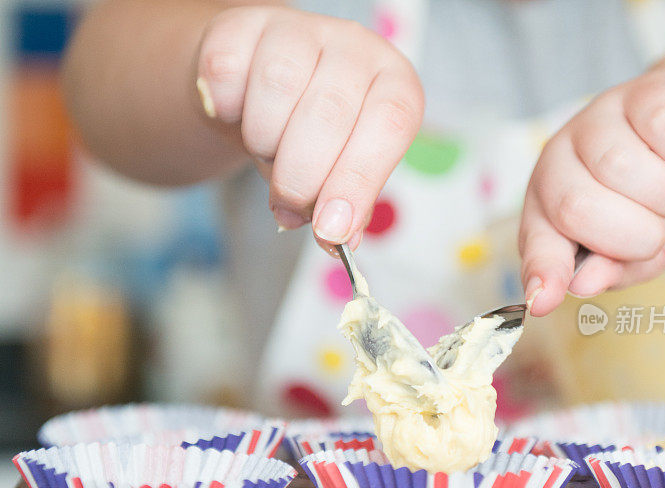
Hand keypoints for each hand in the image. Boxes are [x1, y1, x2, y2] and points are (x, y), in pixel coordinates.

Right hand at [195, 7, 423, 248]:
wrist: (257, 92)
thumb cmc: (311, 139)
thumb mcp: (340, 173)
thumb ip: (345, 207)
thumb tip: (338, 241)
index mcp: (394, 84)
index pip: (390, 125)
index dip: (358, 182)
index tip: (330, 230)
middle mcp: (355, 47)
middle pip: (331, 112)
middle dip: (302, 177)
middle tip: (287, 204)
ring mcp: (300, 28)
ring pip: (278, 88)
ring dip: (263, 142)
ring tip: (266, 151)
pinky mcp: (245, 23)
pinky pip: (226, 72)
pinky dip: (225, 110)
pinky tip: (235, 115)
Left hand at [519, 63, 664, 314]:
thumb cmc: (662, 204)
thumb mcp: (644, 253)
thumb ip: (612, 270)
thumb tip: (582, 285)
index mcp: (549, 208)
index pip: (538, 242)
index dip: (542, 272)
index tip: (543, 301)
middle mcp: (560, 161)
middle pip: (576, 206)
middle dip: (631, 234)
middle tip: (654, 229)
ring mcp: (596, 120)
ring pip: (620, 168)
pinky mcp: (642, 91)